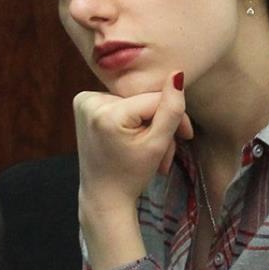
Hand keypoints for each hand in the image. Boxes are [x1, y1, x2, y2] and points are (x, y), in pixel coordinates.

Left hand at [73, 68, 192, 211]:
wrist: (104, 196)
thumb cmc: (131, 176)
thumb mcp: (157, 144)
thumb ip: (171, 109)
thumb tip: (177, 73)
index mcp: (107, 113)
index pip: (155, 99)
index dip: (174, 115)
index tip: (185, 136)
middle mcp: (90, 102)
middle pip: (143, 100)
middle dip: (159, 122)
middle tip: (166, 149)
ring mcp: (83, 102)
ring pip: (133, 102)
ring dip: (146, 122)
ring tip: (149, 148)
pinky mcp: (82, 104)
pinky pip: (118, 102)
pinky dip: (129, 118)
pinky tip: (130, 137)